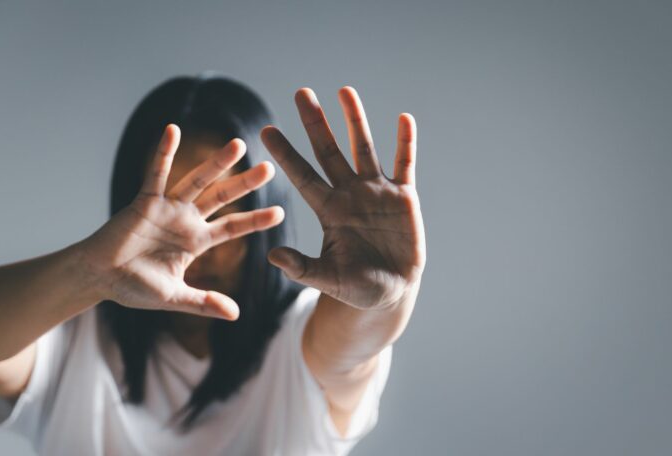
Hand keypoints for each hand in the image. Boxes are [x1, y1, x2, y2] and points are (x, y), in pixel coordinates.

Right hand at [80, 124, 282, 319]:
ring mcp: (166, 208)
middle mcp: (186, 220)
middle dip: (245, 183)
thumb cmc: (133, 288)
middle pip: (222, 198)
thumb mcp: (173, 297)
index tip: (281, 212)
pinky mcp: (144, 201)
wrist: (98, 279)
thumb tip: (236, 314)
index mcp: (196, 242)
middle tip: (270, 167)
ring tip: (239, 144)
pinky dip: (163, 152)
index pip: (233, 227)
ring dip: (216, 163)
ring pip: (197, 181)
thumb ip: (203, 302)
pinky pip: (156, 174)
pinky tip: (173, 129)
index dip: (256, 220)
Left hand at [261, 87, 425, 310]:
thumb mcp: (328, 279)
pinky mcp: (404, 197)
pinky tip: (404, 119)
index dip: (286, 154)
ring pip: (364, 148)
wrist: (391, 291)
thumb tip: (272, 255)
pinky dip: (405, 143)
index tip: (266, 131)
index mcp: (328, 211)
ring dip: (355, 120)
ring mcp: (377, 192)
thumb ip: (303, 268)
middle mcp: (349, 194)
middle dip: (315, 123)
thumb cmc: (356, 287)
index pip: (303, 176)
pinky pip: (404, 164)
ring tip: (344, 91)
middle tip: (301, 93)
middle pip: (329, 151)